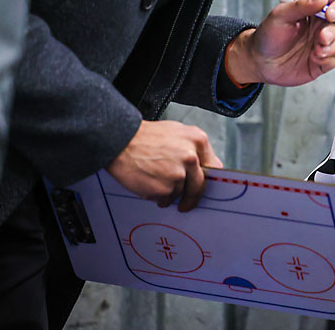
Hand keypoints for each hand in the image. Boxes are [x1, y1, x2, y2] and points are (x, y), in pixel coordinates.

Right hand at [106, 119, 222, 211]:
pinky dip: (158, 196)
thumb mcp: (177, 132)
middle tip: (186, 203)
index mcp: (197, 140)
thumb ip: (193, 148)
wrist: (120, 142)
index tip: (202, 185)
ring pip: (180, 193)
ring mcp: (179, 174)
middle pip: (200, 185)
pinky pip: (165, 199)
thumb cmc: (145, 137)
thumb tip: (203, 165)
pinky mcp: (165, 189)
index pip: (213, 167)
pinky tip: (149, 183)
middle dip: (192, 196)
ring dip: (170, 192)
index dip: (206, 178)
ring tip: (155, 178)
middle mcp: (191, 157)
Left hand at [225, 0, 334, 86]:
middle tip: (321, 38)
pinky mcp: (322, 62)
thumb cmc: (268, 35)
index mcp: (315, 11)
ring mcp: (323, 45)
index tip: (331, 14)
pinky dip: (327, 60)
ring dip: (331, 48)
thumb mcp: (279, 15)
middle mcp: (322, 27)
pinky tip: (313, 59)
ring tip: (315, 52)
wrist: (259, 61)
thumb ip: (301, 5)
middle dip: (333, 32)